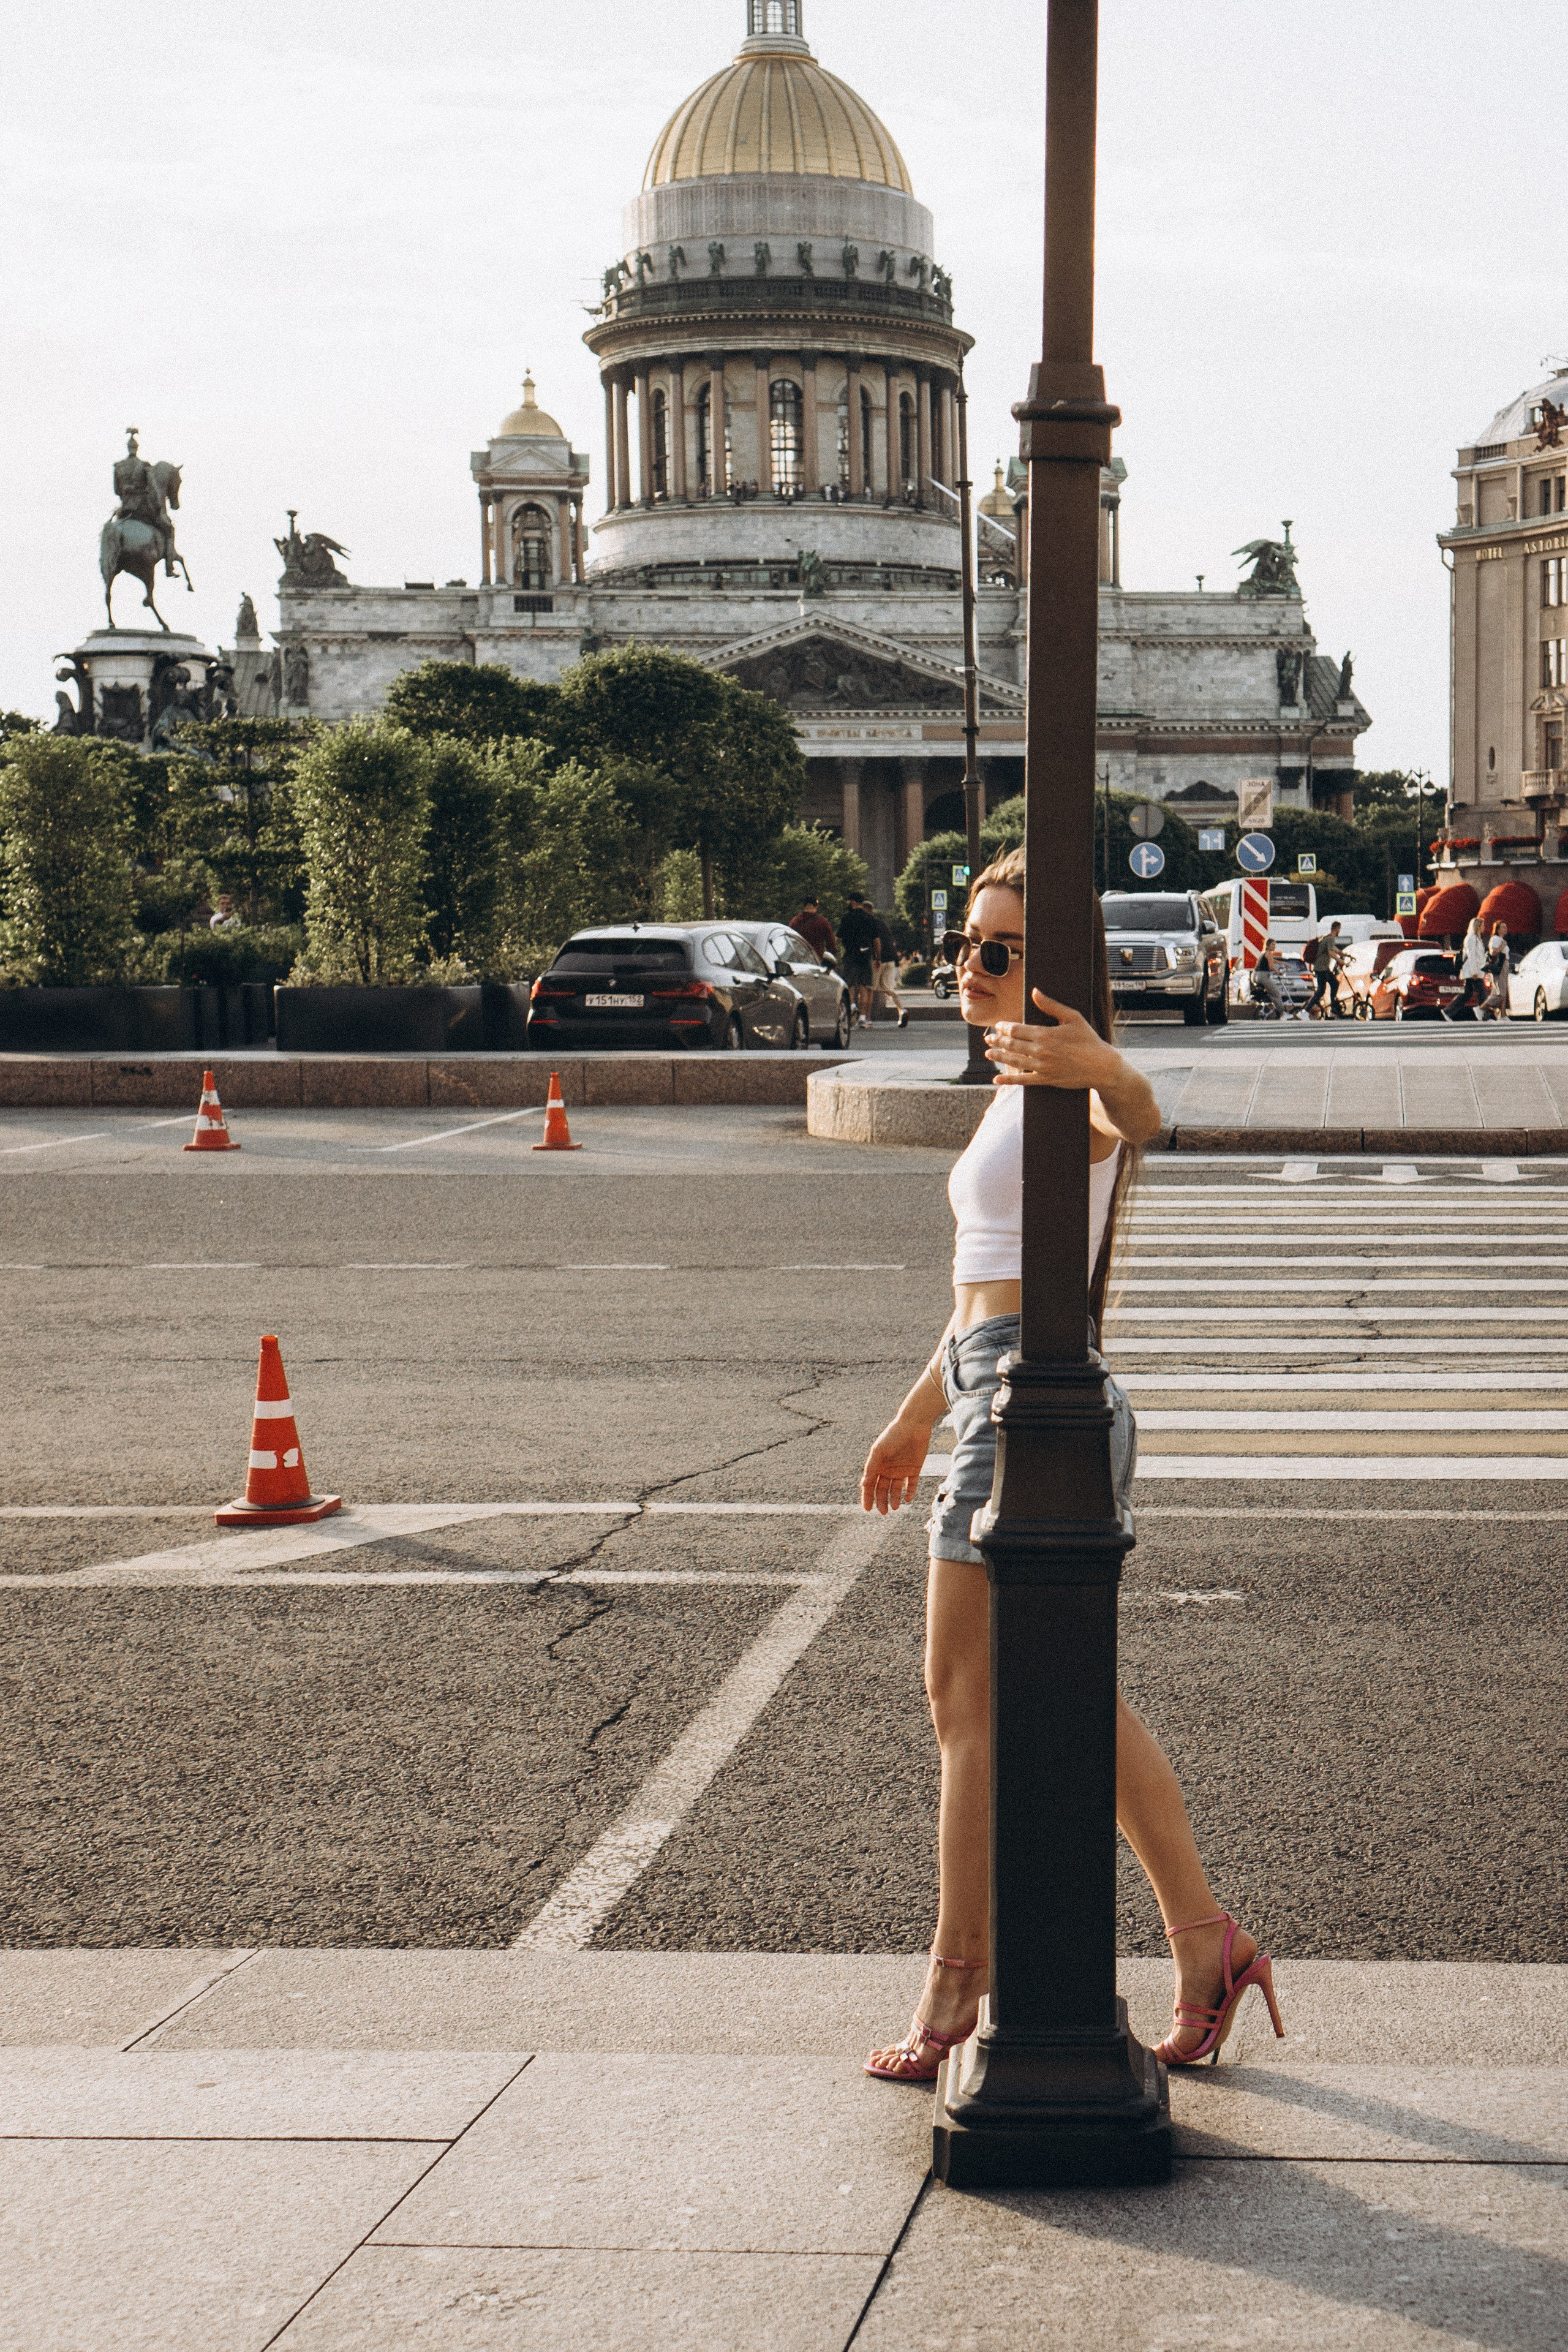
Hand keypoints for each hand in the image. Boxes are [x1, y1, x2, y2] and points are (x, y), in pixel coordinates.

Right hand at [861, 1416, 931, 1514]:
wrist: (914, 1425)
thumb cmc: (893, 1435)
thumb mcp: (879, 1451)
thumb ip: (871, 1467)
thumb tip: (863, 1484)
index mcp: (877, 1465)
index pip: (870, 1485)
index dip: (867, 1497)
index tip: (867, 1509)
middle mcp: (888, 1469)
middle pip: (883, 1490)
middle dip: (881, 1501)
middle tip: (883, 1512)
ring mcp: (901, 1470)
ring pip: (896, 1489)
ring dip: (894, 1499)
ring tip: (894, 1507)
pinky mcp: (914, 1469)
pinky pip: (911, 1485)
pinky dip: (909, 1493)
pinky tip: (907, 1499)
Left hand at [985, 992, 1113, 1088]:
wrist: (1101, 1066)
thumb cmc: (1089, 1039)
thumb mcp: (1072, 1017)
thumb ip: (1051, 1005)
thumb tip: (1035, 992)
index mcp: (1045, 1034)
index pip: (1016, 1030)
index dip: (1004, 1027)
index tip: (998, 1026)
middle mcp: (1040, 1051)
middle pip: (1012, 1045)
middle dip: (998, 1041)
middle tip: (989, 1038)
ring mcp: (1042, 1067)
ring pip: (1014, 1060)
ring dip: (999, 1056)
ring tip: (988, 1053)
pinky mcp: (1046, 1080)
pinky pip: (1023, 1081)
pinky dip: (1008, 1080)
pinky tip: (997, 1078)